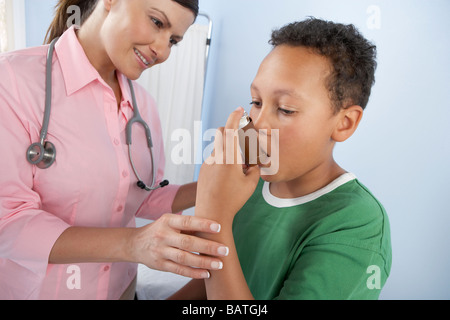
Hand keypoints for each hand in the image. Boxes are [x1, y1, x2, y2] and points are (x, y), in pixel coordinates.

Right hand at [130, 214, 228, 278]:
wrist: (135, 244)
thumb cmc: (159, 230)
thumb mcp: (169, 221)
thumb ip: (187, 225)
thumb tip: (212, 227)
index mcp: (167, 221)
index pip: (187, 222)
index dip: (203, 224)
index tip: (219, 227)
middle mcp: (163, 236)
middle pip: (187, 242)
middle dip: (208, 247)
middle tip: (225, 250)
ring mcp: (161, 251)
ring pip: (184, 258)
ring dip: (203, 262)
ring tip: (219, 264)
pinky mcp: (160, 265)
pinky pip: (179, 270)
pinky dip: (193, 273)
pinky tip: (206, 273)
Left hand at [195, 108, 259, 223]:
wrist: (212, 213)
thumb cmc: (233, 199)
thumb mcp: (251, 183)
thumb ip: (254, 168)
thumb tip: (253, 162)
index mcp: (229, 156)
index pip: (230, 128)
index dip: (235, 116)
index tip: (240, 109)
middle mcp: (216, 156)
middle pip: (220, 133)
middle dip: (230, 131)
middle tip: (242, 139)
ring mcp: (208, 162)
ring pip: (219, 148)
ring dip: (228, 150)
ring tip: (238, 169)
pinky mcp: (203, 170)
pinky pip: (214, 159)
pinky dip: (223, 161)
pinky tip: (228, 178)